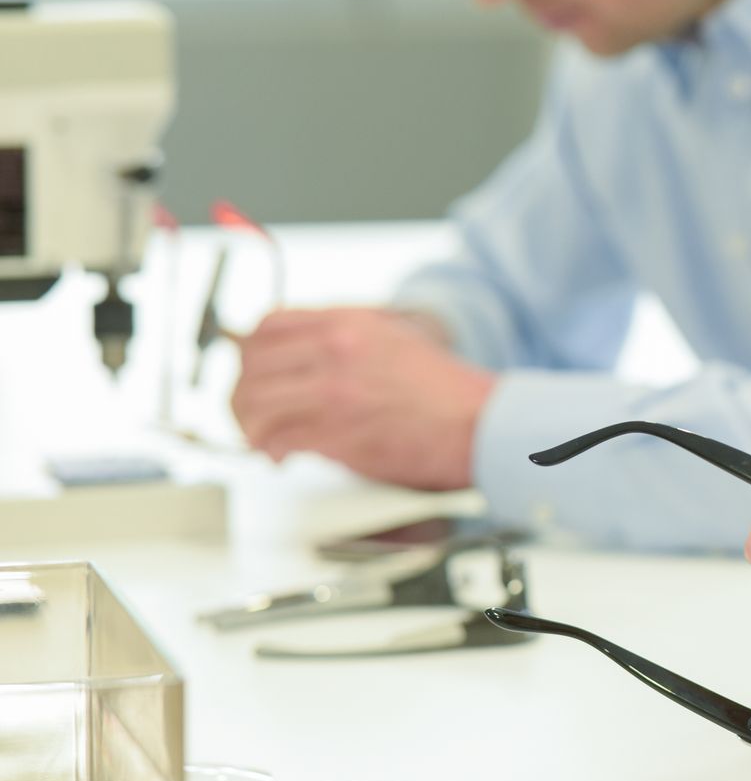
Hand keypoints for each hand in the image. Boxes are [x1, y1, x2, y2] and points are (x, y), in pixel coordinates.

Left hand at [230, 307, 492, 489]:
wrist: (479, 423)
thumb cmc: (446, 393)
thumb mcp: (394, 341)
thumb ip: (347, 342)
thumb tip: (302, 362)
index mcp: (349, 323)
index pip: (268, 325)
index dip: (249, 352)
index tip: (251, 372)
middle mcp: (336, 348)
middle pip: (250, 363)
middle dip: (241, 394)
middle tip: (251, 415)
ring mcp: (333, 388)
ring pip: (253, 400)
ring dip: (250, 425)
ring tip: (262, 441)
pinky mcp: (335, 429)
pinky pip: (276, 437)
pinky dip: (271, 450)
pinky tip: (281, 457)